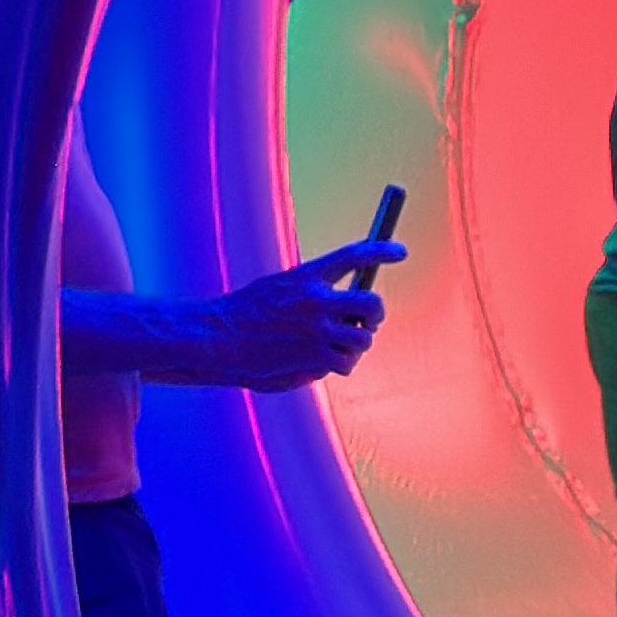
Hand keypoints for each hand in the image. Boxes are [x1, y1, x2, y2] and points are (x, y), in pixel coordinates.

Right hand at [213, 259, 390, 386]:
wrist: (216, 337)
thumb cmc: (246, 315)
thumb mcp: (278, 289)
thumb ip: (311, 293)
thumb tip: (349, 306)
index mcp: (306, 276)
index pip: (353, 256)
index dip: (381, 252)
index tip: (401, 252)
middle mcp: (316, 299)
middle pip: (373, 303)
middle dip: (376, 316)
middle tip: (367, 322)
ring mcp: (317, 328)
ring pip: (364, 338)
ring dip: (355, 345)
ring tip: (337, 347)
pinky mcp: (314, 354)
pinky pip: (347, 362)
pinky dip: (341, 365)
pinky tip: (325, 363)